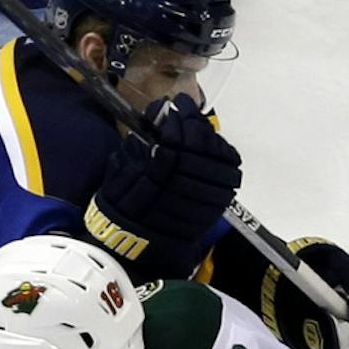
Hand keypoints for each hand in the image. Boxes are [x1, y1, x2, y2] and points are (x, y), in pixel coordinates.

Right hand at [84, 97, 242, 268]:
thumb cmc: (125, 208)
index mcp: (157, 173)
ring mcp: (205, 193)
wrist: (141, 245)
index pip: (175, 134)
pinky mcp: (218, 202)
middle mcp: (184, 182)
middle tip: (187, 110)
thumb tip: (154, 117)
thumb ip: (136, 146)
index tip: (174, 103)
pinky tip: (214, 147)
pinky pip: (229, 170)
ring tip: (198, 127)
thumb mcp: (119, 173)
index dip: (178, 114)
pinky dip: (223, 154)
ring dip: (208, 135)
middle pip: (199, 141)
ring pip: (216, 153)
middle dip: (193, 121)